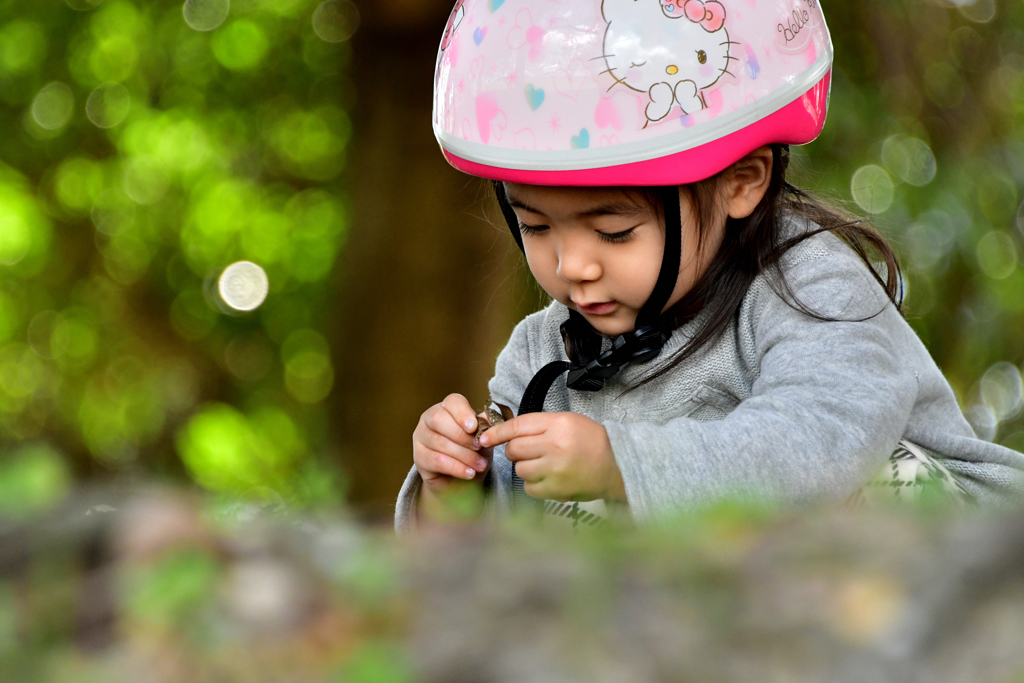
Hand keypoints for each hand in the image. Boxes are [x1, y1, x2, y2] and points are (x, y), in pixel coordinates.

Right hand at [412, 393, 489, 504]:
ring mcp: (421, 437)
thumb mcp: (482, 438)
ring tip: (480, 465)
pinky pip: (437, 461)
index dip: (463, 413)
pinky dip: (457, 468)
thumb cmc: (471, 452)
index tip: (473, 427)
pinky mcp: (419, 457)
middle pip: (439, 419)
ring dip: (464, 455)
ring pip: (440, 442)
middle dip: (462, 435)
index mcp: (446, 408)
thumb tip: (491, 421)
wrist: (459, 480)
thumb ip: (485, 427)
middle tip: (479, 447)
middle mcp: (429, 419)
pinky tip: (470, 473)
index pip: (452, 402)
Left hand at [479, 412, 625, 502]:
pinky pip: (529, 488)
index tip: (485, 438)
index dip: (497, 433)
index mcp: (557, 424)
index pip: (517, 426)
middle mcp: (554, 446)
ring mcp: (555, 469)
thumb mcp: (567, 422)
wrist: (616, 465)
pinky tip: (547, 478)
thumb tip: (507, 433)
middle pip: (514, 449)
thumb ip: (538, 426)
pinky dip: (533, 484)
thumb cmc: (590, 441)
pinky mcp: (556, 490)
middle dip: (515, 451)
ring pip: (520, 469)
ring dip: (525, 467)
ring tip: (542, 465)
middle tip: (528, 451)